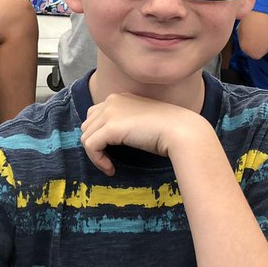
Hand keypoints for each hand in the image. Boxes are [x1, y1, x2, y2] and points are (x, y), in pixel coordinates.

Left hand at [81, 92, 206, 174]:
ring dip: (95, 154)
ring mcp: (110, 112)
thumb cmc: (167, 131)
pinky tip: (110, 169)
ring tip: (110, 166)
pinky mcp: (110, 127)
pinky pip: (90, 146)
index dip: (99, 135)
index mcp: (120, 97)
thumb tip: (105, 139)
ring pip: (86, 136)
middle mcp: (112, 100)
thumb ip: (124, 124)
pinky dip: (97, 160)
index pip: (95, 115)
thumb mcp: (141, 122)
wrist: (181, 131)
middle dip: (94, 144)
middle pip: (87, 125)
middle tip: (108, 159)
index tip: (110, 151)